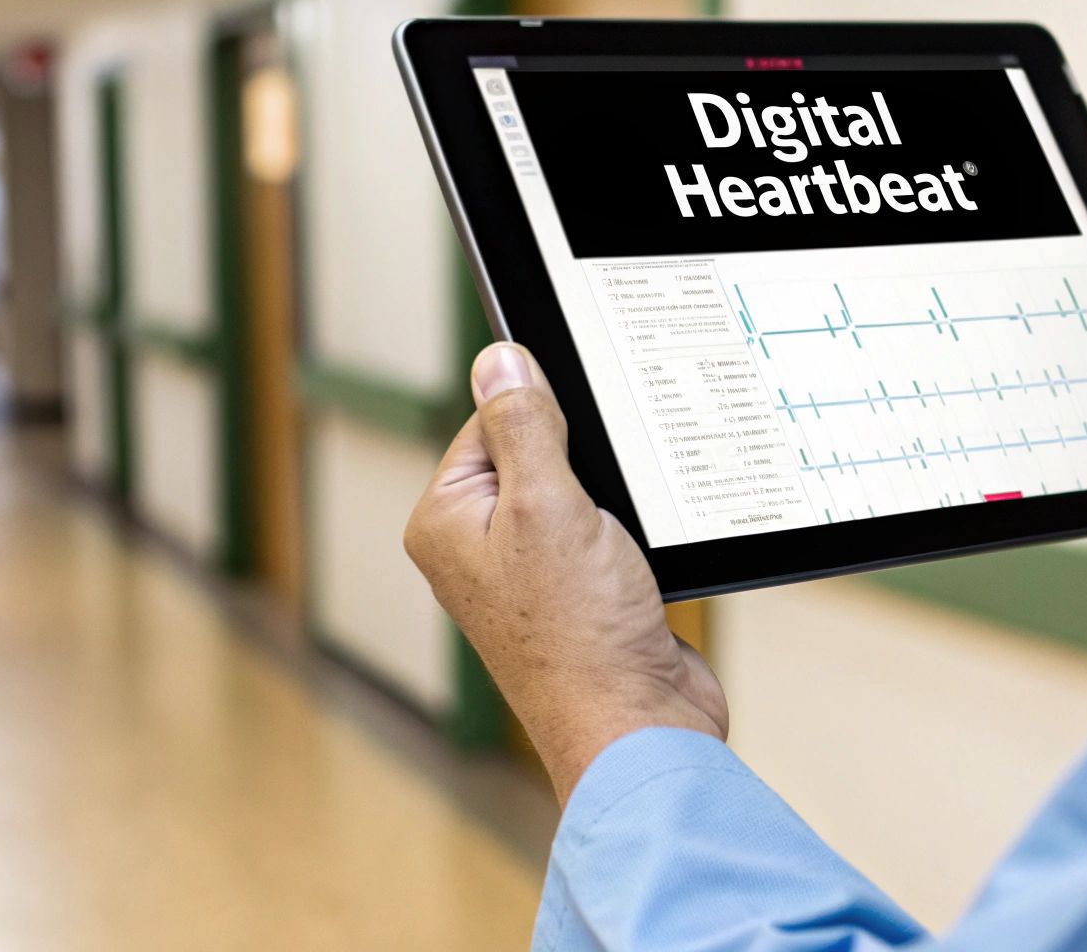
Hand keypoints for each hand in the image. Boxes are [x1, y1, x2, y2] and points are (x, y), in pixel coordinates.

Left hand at [405, 343, 727, 803]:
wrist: (639, 727)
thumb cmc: (580, 635)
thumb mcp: (547, 505)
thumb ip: (523, 426)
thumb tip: (499, 359)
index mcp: (445, 521)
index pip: (487, 421)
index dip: (541, 414)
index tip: (582, 422)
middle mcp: (476, 547)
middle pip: (534, 452)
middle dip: (582, 457)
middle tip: (604, 494)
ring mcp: (527, 573)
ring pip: (575, 491)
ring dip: (611, 497)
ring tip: (619, 538)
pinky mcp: (576, 593)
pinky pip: (602, 531)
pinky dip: (628, 529)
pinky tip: (641, 554)